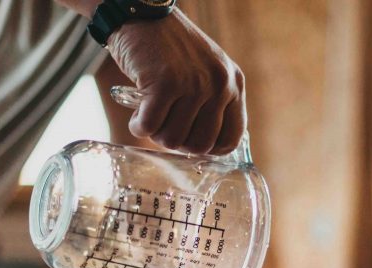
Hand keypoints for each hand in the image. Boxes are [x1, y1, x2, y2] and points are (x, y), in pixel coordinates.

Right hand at [106, 10, 245, 154]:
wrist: (143, 15)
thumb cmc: (170, 49)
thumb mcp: (207, 72)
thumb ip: (214, 104)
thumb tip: (207, 147)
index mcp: (234, 84)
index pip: (231, 139)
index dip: (208, 149)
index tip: (190, 141)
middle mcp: (219, 85)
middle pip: (199, 145)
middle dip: (177, 141)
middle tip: (164, 124)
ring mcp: (193, 84)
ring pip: (172, 139)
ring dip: (155, 133)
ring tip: (150, 112)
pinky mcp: (165, 84)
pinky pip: (149, 128)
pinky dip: (138, 126)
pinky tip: (137, 113)